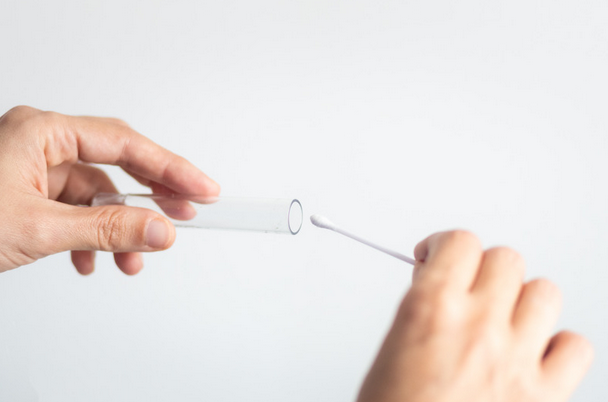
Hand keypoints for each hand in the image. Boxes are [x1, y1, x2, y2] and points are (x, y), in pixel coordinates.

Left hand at [0, 106, 219, 274]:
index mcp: (42, 132)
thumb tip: (159, 230)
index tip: (204, 189)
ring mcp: (34, 168)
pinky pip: (75, 210)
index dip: (171, 168)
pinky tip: (91, 260)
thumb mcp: (36, 228)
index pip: (125, 145)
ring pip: (97, 195)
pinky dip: (90, 237)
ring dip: (118, 229)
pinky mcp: (29, 193)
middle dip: (151, 197)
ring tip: (132, 259)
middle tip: (187, 215)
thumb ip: (105, 229)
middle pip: (116, 165)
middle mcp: (41, 143)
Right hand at [357, 231, 592, 401]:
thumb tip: (442, 284)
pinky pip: (574, 346)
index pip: (459, 242)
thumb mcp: (390, 349)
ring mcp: (516, 359)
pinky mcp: (543, 396)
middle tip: (470, 290)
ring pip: (544, 291)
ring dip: (524, 300)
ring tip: (506, 319)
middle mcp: (478, 326)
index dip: (448, 245)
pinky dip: (559, 346)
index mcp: (431, 309)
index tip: (441, 256)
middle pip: (505, 259)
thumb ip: (422, 308)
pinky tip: (535, 356)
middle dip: (484, 270)